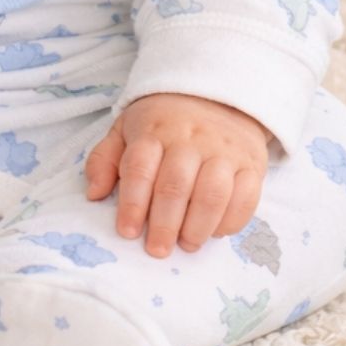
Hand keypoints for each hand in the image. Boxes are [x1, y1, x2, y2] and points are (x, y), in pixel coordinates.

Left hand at [84, 92, 269, 256]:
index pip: (140, 168)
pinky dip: (231, 221)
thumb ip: (105, 160)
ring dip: (198, 227)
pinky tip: (214, 232)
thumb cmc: (163, 122)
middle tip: (157, 249)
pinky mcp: (251, 164)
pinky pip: (246, 197)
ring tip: (185, 245)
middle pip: (176, 185)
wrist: (216, 96)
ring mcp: (224, 151)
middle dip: (164, 223)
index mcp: (154, 130)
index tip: (127, 232)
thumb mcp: (125, 129)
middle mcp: (190, 139)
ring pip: (213, 194)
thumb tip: (93, 194)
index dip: (132, 203)